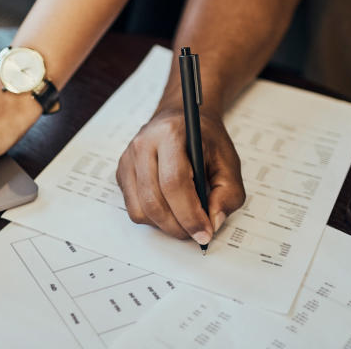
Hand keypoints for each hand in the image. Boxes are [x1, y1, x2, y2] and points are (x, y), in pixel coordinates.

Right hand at [116, 107, 244, 245]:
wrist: (180, 117)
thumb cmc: (204, 139)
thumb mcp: (228, 160)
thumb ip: (228, 193)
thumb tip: (212, 222)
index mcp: (170, 134)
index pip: (174, 182)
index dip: (190, 214)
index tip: (205, 232)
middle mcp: (143, 144)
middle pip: (153, 200)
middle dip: (178, 226)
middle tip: (197, 233)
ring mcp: (128, 158)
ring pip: (140, 209)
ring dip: (165, 225)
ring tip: (184, 221)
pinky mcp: (122, 172)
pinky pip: (133, 208)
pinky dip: (153, 218)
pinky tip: (170, 209)